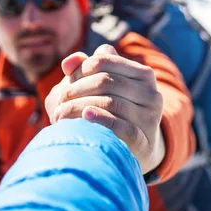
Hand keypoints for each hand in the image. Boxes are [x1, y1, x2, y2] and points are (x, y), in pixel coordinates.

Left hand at [44, 44, 164, 173]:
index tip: (66, 82)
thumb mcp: (101, 86)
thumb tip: (67, 63)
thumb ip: (84, 68)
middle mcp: (151, 93)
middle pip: (105, 81)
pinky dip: (100, 119)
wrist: (134, 150)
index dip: (80, 69)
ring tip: (60, 114)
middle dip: (76, 89)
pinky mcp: (144, 141)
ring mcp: (150, 117)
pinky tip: (85, 117)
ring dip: (79, 107)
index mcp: (143, 74)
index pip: (104, 60)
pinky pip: (121, 126)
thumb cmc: (113, 111)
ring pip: (110, 102)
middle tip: (59, 101)